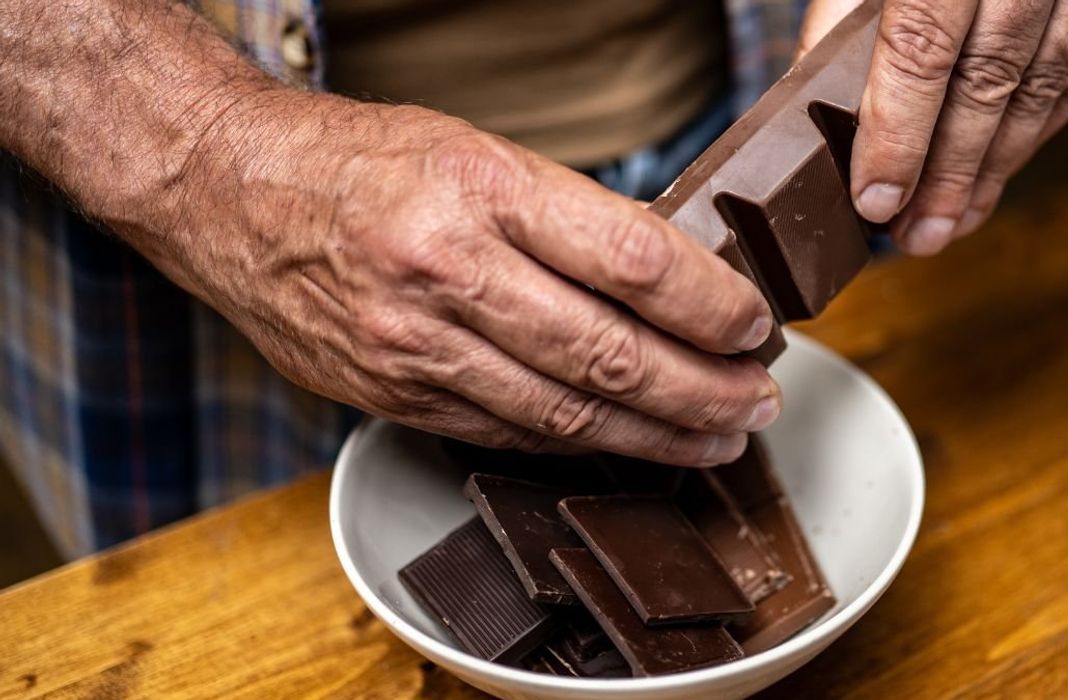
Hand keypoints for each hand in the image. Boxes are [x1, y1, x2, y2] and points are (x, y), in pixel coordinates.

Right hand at [185, 97, 779, 465]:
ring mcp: (415, 345)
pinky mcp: (391, 396)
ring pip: (566, 416)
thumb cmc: (360, 162)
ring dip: (659, 437)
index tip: (754, 325)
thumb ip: (565, 218)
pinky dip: (579, 447)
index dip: (711, 304)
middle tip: (758, 401)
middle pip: (611, 356)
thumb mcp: (472, 152)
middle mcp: (447, 271)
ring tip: (716, 440)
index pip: (632, 260)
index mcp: (480, 190)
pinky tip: (627, 446)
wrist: (228, 192)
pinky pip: (507, 435)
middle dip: (704, 390)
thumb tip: (666, 281)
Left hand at [799, 0, 1067, 253]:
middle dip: (948, 174)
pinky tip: (1008, 165)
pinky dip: (1048, 124)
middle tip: (918, 237)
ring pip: (1048, 85)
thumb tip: (815, 106)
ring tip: (955, 221)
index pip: (923, 50)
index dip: (898, 135)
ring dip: (999, 166)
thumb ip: (845, 16)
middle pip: (990, 83)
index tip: (876, 200)